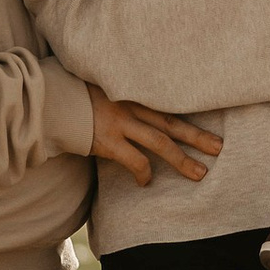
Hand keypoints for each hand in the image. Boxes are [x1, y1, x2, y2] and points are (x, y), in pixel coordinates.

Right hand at [85, 89, 223, 185]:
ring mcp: (121, 123)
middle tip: (219, 148)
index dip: (191, 116)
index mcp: (133, 92)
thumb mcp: (104, 87)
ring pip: (161, 143)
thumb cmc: (76, 95)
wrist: (49, 100)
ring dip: (182, 159)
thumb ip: (122, 96)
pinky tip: (146, 182)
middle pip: (173, 123)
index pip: (169, 105)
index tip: (211, 124)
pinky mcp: (108, 141)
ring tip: (199, 173)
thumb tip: (137, 109)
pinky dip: (144, 172)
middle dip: (198, 137)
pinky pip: (135, 160)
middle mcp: (132, 106)